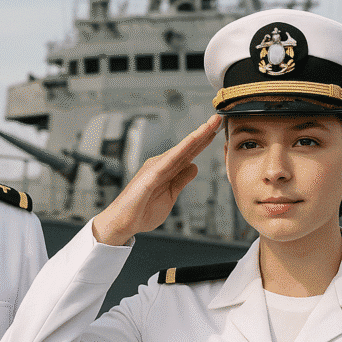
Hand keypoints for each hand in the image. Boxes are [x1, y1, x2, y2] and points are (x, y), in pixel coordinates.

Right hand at [92, 114, 221, 245]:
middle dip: (203, 132)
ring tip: (210, 124)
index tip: (217, 130)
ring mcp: (156, 167)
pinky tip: (193, 141)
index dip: (203, 142)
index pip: (189, 153)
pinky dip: (182, 149)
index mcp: (167, 170)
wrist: (123, 222)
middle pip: (187, 147)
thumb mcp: (171, 196)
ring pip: (181, 149)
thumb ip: (181, 180)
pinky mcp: (150, 175)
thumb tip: (194, 166)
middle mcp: (161, 164)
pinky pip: (169, 160)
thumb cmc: (142, 211)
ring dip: (196, 136)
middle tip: (218, 118)